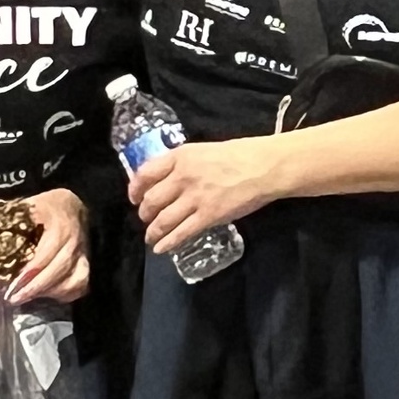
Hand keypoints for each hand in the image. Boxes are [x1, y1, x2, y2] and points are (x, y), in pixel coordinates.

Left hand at [6, 187, 92, 304]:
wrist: (72, 204)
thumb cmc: (45, 208)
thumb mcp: (27, 206)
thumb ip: (9, 219)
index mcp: (58, 226)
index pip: (45, 254)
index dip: (28, 272)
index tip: (11, 284)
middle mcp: (74, 241)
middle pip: (57, 270)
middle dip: (35, 287)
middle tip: (14, 297)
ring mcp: (83, 254)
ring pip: (72, 280)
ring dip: (48, 292)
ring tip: (27, 297)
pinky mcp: (86, 264)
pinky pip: (80, 285)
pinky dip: (64, 293)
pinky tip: (46, 294)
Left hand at [127, 136, 287, 255]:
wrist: (264, 167)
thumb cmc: (239, 155)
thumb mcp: (204, 150)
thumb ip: (184, 163)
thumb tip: (167, 178)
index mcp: (180, 157)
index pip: (145, 173)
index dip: (135, 189)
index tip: (134, 197)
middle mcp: (182, 177)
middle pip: (151, 200)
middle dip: (144, 213)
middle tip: (146, 218)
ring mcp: (195, 198)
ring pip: (163, 219)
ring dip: (153, 231)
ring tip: (151, 237)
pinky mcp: (208, 216)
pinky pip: (181, 233)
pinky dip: (167, 243)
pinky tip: (161, 248)